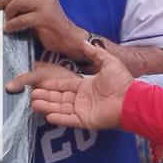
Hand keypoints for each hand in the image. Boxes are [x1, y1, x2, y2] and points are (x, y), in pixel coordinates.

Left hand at [0, 0, 84, 57]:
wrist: (69, 38)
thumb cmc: (51, 26)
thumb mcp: (39, 9)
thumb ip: (27, 3)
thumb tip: (4, 2)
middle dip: (4, 0)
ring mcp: (46, 5)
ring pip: (18, 3)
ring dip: (8, 13)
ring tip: (6, 22)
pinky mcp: (44, 18)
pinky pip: (22, 19)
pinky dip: (12, 24)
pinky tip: (8, 28)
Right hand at [10, 42, 132, 130]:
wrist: (132, 99)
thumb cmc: (122, 81)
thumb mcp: (108, 62)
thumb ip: (95, 52)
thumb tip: (84, 41)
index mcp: (85, 86)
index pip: (64, 84)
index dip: (52, 84)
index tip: (38, 82)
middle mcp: (82, 99)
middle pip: (59, 97)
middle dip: (45, 95)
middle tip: (30, 94)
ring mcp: (83, 111)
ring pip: (60, 107)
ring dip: (47, 105)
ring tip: (33, 102)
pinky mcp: (85, 121)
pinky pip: (68, 119)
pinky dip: (58, 118)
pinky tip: (47, 115)